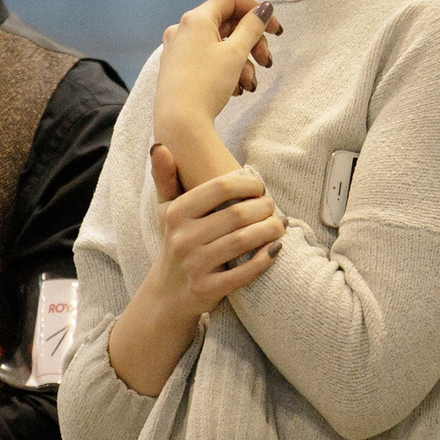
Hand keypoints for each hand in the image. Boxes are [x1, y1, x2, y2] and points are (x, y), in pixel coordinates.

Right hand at [147, 157, 285, 316]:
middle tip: (274, 207)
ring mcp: (195, 266)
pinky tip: (276, 249)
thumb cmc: (175, 242)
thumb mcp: (166, 210)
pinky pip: (244, 273)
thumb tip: (159, 145)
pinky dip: (264, 260)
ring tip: (280, 225)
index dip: (248, 184)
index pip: (220, 188)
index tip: (259, 188)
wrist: (167, 293)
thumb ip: (165, 177)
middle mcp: (182, 238)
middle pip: (237, 214)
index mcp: (176, 213)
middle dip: (264, 208)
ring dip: (270, 230)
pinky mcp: (207, 289)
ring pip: (243, 241)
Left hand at [153, 0, 280, 149]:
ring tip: (250, 85)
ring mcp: (177, 51)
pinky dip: (225, 71)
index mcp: (195, 19)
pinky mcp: (176, 70)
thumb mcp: (236, 53)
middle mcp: (182, 30)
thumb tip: (264, 8)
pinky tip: (235, 91)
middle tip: (267, 62)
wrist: (179, 122)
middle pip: (226, 26)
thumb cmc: (208, 83)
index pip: (230, 1)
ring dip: (241, 63)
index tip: (274, 30)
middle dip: (252, 44)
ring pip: (218, 47)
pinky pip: (207, 62)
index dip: (255, 11)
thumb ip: (252, 27)